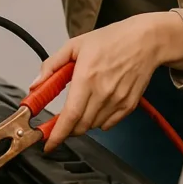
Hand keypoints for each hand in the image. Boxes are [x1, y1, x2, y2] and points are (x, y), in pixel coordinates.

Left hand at [31, 12, 182, 151]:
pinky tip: (97, 105)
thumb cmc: (113, 39)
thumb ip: (51, 65)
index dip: (58, 134)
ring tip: (82, 104)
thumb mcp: (75, 45)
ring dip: (83, 123)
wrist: (145, 41)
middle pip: (80, 126)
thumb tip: (37, 83)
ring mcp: (117, 101)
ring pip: (94, 126)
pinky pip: (109, 124)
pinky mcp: (129, 105)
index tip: (49, 143)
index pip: (70, 115)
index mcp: (87, 77)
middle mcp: (103, 92)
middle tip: (60, 122)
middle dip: (67, 128)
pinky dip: (99, 121)